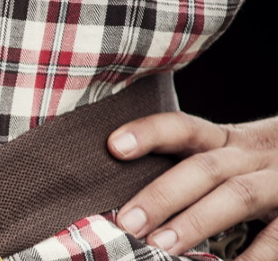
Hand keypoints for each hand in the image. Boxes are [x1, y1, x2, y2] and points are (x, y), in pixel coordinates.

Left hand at [110, 113, 277, 258]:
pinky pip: (276, 235)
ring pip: (238, 196)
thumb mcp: (232, 158)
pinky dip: (252, 255)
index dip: (150, 133)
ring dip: (197, 221)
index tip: (114, 146)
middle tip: (128, 223)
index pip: (185, 127)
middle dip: (163, 195)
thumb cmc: (261, 170)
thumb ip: (189, 173)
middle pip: (205, 168)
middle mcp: (253, 156)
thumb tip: (132, 209)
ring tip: (163, 247)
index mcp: (228, 141)